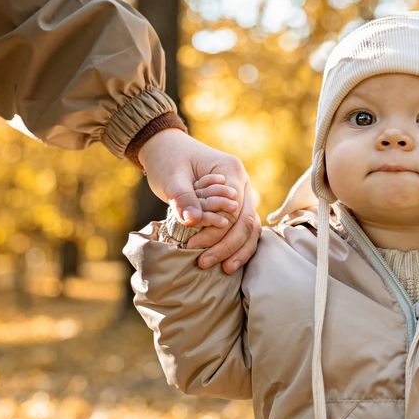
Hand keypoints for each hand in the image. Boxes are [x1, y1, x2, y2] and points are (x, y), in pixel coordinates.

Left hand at [138, 129, 260, 272]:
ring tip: (224, 270)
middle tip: (205, 263)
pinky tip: (227, 263)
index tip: (193, 246)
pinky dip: (238, 246)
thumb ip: (184, 198)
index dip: (216, 231)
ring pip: (251, 228)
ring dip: (238, 250)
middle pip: (247, 220)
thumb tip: (194, 222)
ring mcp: (242, 194)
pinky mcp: (235, 206)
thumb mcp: (171, 177)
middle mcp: (243, 183)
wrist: (167, 148)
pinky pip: (243, 228)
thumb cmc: (169, 160)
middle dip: (229, 246)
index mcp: (232, 170)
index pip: (233, 209)